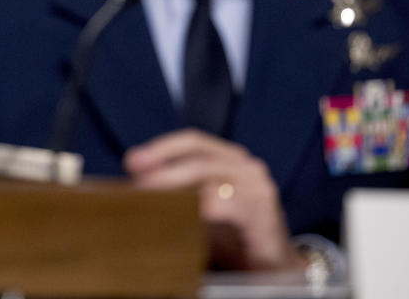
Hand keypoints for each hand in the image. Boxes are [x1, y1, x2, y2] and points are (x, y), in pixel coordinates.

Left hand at [124, 129, 305, 270]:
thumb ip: (175, 193)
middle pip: (198, 156)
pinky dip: (199, 208)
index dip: (161, 147)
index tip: (133, 160)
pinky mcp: (264, 212)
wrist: (275, 267)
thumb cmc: (233, 236)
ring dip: (173, 184)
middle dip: (162, 166)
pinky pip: (226, 204)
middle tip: (136, 180)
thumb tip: (136, 184)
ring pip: (209, 176)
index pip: (193, 141)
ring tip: (149, 196)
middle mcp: (246, 167)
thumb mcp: (200, 210)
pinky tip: (181, 216)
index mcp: (229, 160)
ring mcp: (257, 187)